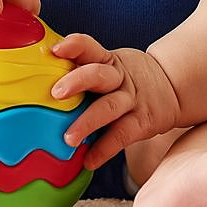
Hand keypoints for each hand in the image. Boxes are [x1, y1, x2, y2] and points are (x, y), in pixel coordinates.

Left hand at [50, 34, 180, 171]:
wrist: (172, 86)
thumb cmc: (125, 77)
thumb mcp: (109, 64)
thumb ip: (81, 67)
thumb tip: (34, 74)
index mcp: (107, 60)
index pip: (90, 47)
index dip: (73, 46)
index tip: (54, 50)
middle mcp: (119, 77)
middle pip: (98, 75)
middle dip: (77, 81)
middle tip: (55, 93)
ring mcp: (132, 99)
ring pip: (109, 107)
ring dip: (88, 121)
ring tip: (68, 138)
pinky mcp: (143, 121)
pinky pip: (122, 135)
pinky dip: (105, 149)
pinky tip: (89, 161)